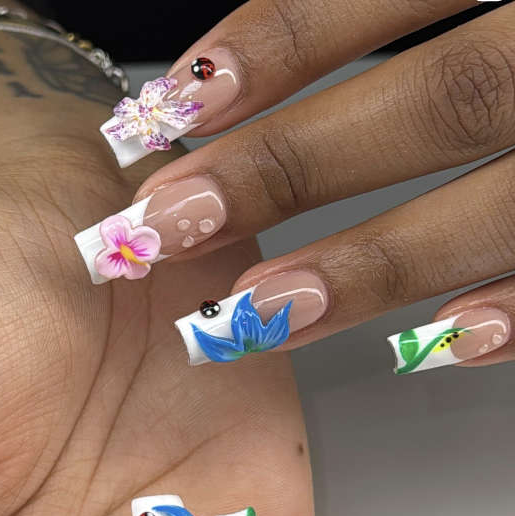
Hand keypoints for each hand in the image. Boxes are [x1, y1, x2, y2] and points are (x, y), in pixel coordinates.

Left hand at [123, 1, 514, 372]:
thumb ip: (374, 15)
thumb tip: (239, 63)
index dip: (280, 42)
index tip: (176, 104)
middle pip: (433, 102)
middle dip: (293, 166)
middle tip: (176, 224)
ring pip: (498, 205)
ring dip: (373, 264)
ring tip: (263, 309)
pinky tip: (444, 341)